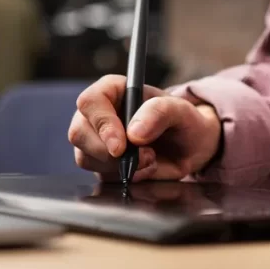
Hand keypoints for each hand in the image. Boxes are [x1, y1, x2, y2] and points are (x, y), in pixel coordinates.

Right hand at [68, 74, 222, 181]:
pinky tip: (145, 168)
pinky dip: (124, 177)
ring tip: (150, 159)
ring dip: (118, 167)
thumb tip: (134, 133)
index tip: (120, 146)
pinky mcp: (102, 164)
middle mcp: (99, 114)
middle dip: (108, 152)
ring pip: (85, 157)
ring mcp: (97, 140)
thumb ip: (159, 112)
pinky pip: (101, 176)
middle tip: (143, 157)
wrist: (190, 147)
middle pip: (79, 133)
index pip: (90, 102)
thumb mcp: (181, 110)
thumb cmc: (183, 121)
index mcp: (112, 91)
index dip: (102, 123)